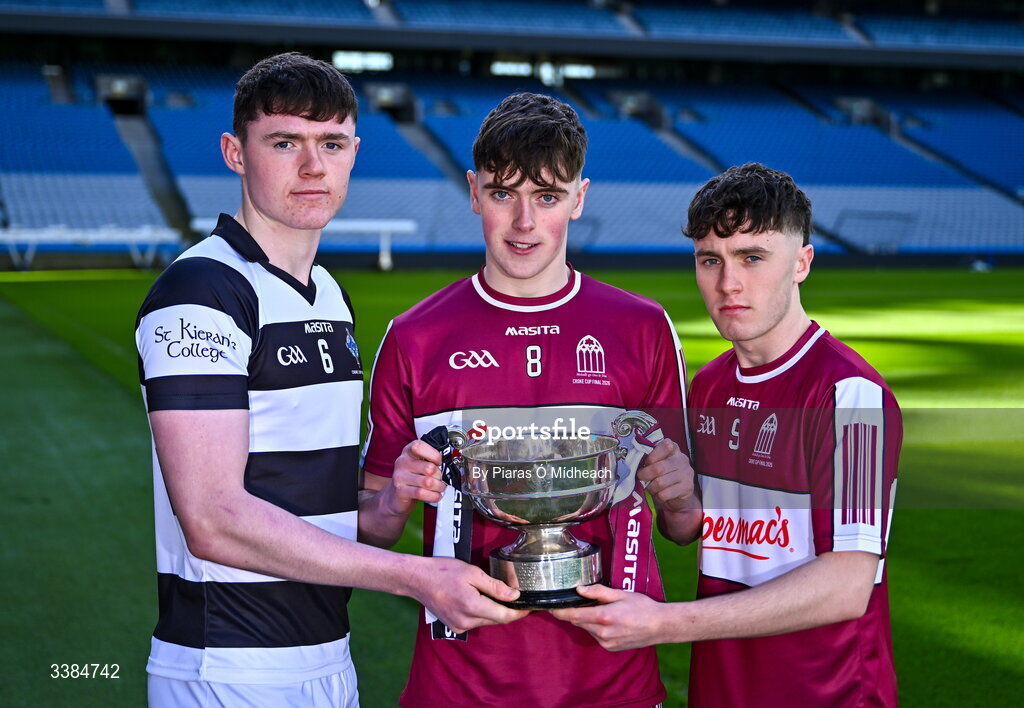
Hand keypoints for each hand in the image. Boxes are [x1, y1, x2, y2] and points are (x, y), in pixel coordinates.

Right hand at [383, 440, 447, 515]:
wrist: (397, 495)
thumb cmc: (414, 476)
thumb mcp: (420, 463)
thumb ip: (431, 459)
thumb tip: (448, 462)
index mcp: (408, 451)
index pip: (419, 447)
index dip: (434, 455)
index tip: (440, 462)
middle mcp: (402, 462)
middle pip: (428, 467)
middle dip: (440, 475)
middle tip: (442, 479)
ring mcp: (399, 477)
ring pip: (427, 482)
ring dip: (439, 486)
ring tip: (440, 487)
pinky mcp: (400, 491)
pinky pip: (421, 493)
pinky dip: (433, 496)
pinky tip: (436, 495)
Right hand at [411, 557, 529, 633]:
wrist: (417, 579)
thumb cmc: (443, 571)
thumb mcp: (472, 573)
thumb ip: (495, 586)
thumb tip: (515, 596)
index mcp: (472, 606)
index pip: (504, 616)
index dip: (520, 612)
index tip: (530, 606)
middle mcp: (466, 621)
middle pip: (496, 619)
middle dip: (507, 609)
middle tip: (514, 594)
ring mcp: (459, 626)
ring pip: (486, 621)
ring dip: (494, 610)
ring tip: (494, 593)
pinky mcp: (454, 627)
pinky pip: (475, 622)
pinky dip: (481, 613)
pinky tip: (478, 599)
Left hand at [551, 583, 665, 650]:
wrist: (660, 627)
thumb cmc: (642, 607)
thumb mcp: (621, 594)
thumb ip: (598, 592)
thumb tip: (580, 589)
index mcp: (603, 617)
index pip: (573, 615)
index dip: (559, 611)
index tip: (550, 607)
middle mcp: (602, 633)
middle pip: (578, 622)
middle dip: (573, 612)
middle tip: (574, 601)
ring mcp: (606, 642)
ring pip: (586, 628)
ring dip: (586, 619)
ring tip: (599, 609)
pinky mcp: (610, 648)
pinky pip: (596, 635)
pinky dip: (595, 627)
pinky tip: (607, 620)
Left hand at [637, 439, 694, 512]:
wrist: (678, 496)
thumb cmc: (663, 476)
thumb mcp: (657, 463)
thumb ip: (649, 459)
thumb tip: (634, 462)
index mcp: (674, 449)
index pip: (665, 445)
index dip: (651, 455)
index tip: (646, 462)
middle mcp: (682, 459)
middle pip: (658, 468)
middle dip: (645, 474)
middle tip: (641, 477)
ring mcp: (686, 474)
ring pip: (660, 483)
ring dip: (651, 487)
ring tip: (652, 487)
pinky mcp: (687, 488)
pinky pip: (664, 494)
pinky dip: (658, 497)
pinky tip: (660, 494)